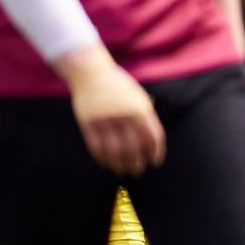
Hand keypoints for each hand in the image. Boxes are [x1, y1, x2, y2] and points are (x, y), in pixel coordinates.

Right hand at [52, 47, 164, 175]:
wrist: (91, 73)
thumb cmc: (118, 85)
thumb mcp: (138, 95)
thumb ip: (146, 115)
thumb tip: (152, 140)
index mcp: (140, 109)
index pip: (153, 137)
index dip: (156, 153)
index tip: (155, 162)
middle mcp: (124, 116)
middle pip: (134, 148)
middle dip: (137, 163)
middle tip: (138, 170)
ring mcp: (105, 121)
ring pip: (115, 152)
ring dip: (121, 165)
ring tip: (123, 171)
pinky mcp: (89, 124)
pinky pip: (97, 148)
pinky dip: (103, 160)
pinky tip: (107, 164)